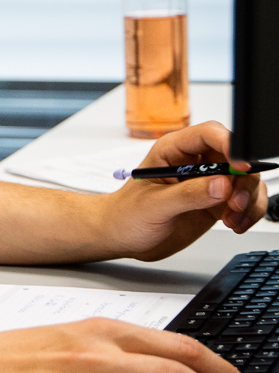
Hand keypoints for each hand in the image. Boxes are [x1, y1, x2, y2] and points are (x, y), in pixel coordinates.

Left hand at [100, 120, 267, 261]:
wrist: (123, 238)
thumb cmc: (126, 214)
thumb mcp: (153, 205)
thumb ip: (187, 195)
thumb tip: (220, 185)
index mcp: (174, 151)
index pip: (210, 135)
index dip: (230, 146)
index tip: (241, 167)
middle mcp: (196, 163)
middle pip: (236, 158)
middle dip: (243, 180)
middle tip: (235, 203)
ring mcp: (208, 183)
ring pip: (246, 180)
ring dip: (248, 199)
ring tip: (233, 219)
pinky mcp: (217, 203)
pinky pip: (246, 201)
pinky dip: (249, 213)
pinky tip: (236, 225)